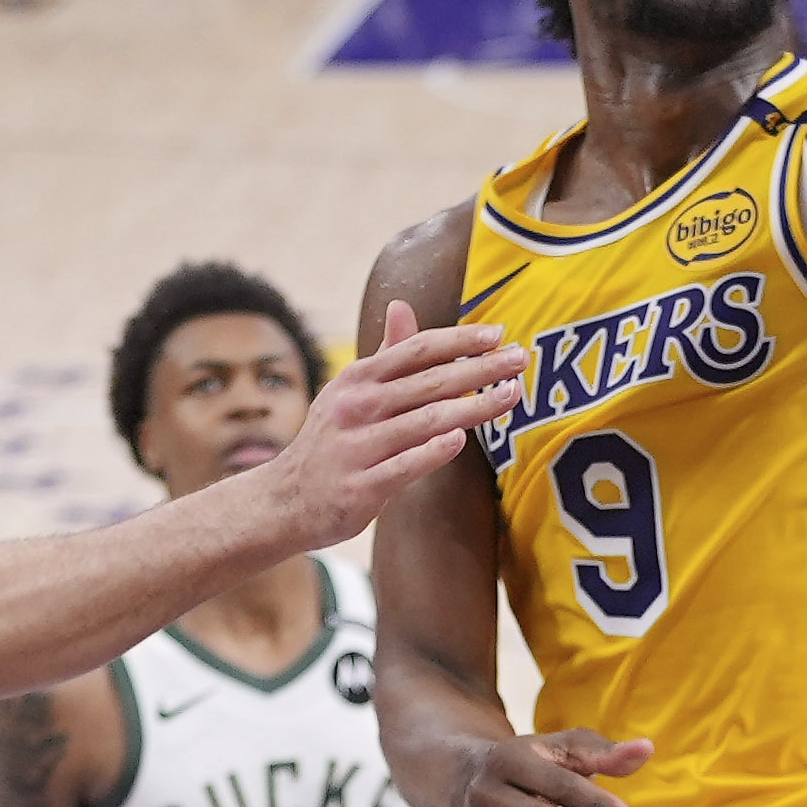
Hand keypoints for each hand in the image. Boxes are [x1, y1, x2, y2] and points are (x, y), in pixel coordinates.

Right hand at [266, 302, 522, 545]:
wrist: (285, 502)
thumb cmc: (331, 441)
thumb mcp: (349, 391)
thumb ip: (383, 354)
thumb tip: (401, 305)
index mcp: (356, 379)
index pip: (415, 350)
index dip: (458, 340)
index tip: (498, 333)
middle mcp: (355, 407)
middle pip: (429, 382)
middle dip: (480, 368)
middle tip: (521, 359)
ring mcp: (356, 447)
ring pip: (424, 421)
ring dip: (473, 407)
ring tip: (511, 396)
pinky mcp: (360, 487)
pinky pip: (403, 466)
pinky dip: (432, 451)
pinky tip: (461, 439)